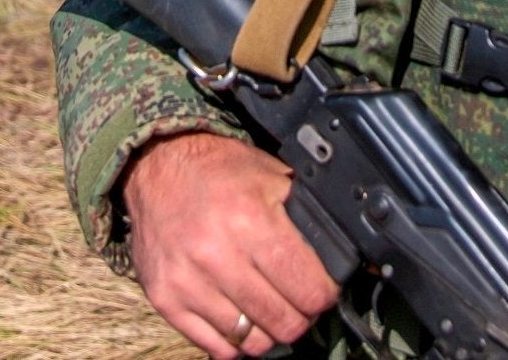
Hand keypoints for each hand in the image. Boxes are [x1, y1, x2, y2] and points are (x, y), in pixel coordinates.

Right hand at [121, 130, 340, 357]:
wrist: (159, 166)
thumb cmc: (221, 171)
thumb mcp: (273, 178)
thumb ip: (307, 217)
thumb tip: (348, 257)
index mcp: (250, 219)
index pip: (307, 288)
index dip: (324, 295)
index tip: (323, 290)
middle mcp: (216, 254)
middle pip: (282, 321)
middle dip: (301, 316)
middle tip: (300, 302)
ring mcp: (187, 281)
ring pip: (252, 341)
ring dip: (270, 330)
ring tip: (272, 308)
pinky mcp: (165, 299)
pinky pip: (216, 346)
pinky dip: (237, 341)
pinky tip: (243, 318)